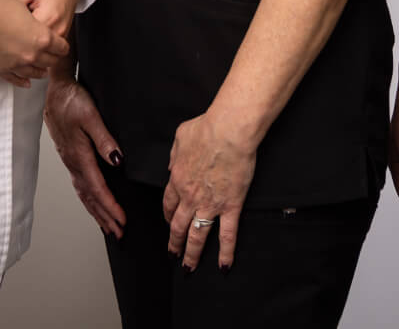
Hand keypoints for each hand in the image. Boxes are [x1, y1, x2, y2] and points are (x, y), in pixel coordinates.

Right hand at [0, 0, 68, 85]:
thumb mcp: (22, 7)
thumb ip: (32, 22)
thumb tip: (32, 25)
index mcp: (42, 38)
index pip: (61, 47)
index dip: (61, 45)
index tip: (61, 46)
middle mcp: (31, 55)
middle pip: (49, 62)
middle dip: (51, 58)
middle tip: (52, 57)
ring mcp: (15, 65)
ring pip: (33, 74)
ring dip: (39, 71)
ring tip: (41, 71)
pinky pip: (14, 80)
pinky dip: (21, 81)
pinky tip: (26, 82)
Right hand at [45, 70, 126, 237]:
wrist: (55, 90)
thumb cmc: (72, 100)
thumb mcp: (91, 116)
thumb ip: (104, 139)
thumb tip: (117, 161)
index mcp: (79, 156)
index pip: (97, 188)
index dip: (110, 206)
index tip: (122, 220)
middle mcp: (73, 163)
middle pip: (90, 197)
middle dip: (104, 216)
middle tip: (118, 233)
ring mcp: (70, 161)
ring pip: (83, 193)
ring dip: (96, 211)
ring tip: (108, 227)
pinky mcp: (70, 156)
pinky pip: (80, 185)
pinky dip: (88, 199)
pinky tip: (92, 203)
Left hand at [164, 109, 257, 271]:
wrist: (228, 131)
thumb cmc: (206, 128)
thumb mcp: (180, 136)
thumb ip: (174, 153)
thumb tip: (172, 164)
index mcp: (177, 178)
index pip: (168, 203)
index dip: (168, 215)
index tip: (169, 222)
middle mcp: (190, 196)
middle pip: (178, 225)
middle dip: (174, 243)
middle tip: (172, 254)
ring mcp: (210, 204)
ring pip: (197, 236)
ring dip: (191, 254)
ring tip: (188, 268)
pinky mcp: (230, 206)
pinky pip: (227, 234)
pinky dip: (226, 253)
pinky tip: (223, 266)